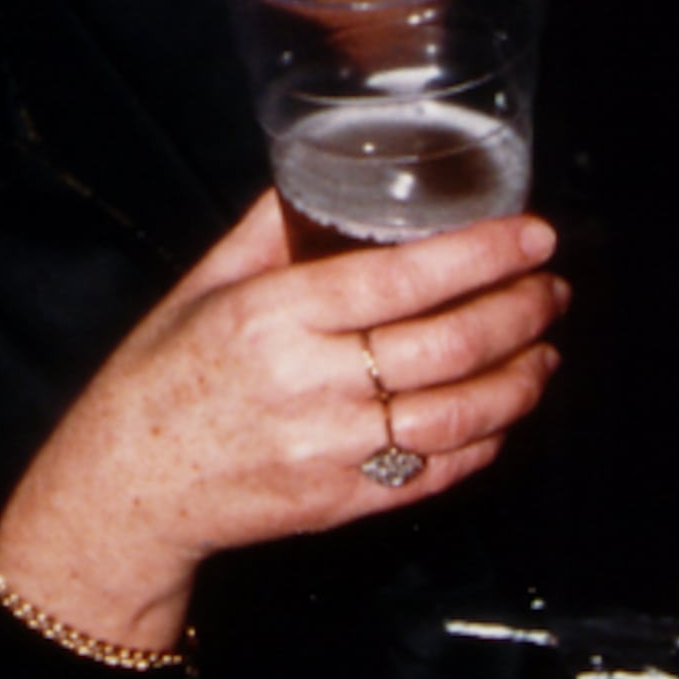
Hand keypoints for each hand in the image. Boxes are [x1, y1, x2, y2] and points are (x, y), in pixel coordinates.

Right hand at [0, 187, 562, 647]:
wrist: (127, 488)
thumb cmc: (159, 380)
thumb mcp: (203, 289)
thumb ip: (269, 232)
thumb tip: (322, 175)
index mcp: (274, 318)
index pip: (404, 279)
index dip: (483, 255)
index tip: (533, 235)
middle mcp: (309, 385)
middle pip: (450, 346)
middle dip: (521, 312)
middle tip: (551, 288)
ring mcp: (331, 451)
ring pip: (461, 415)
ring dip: (521, 380)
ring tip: (545, 349)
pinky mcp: (343, 502)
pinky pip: (439, 473)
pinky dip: (487, 441)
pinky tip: (505, 412)